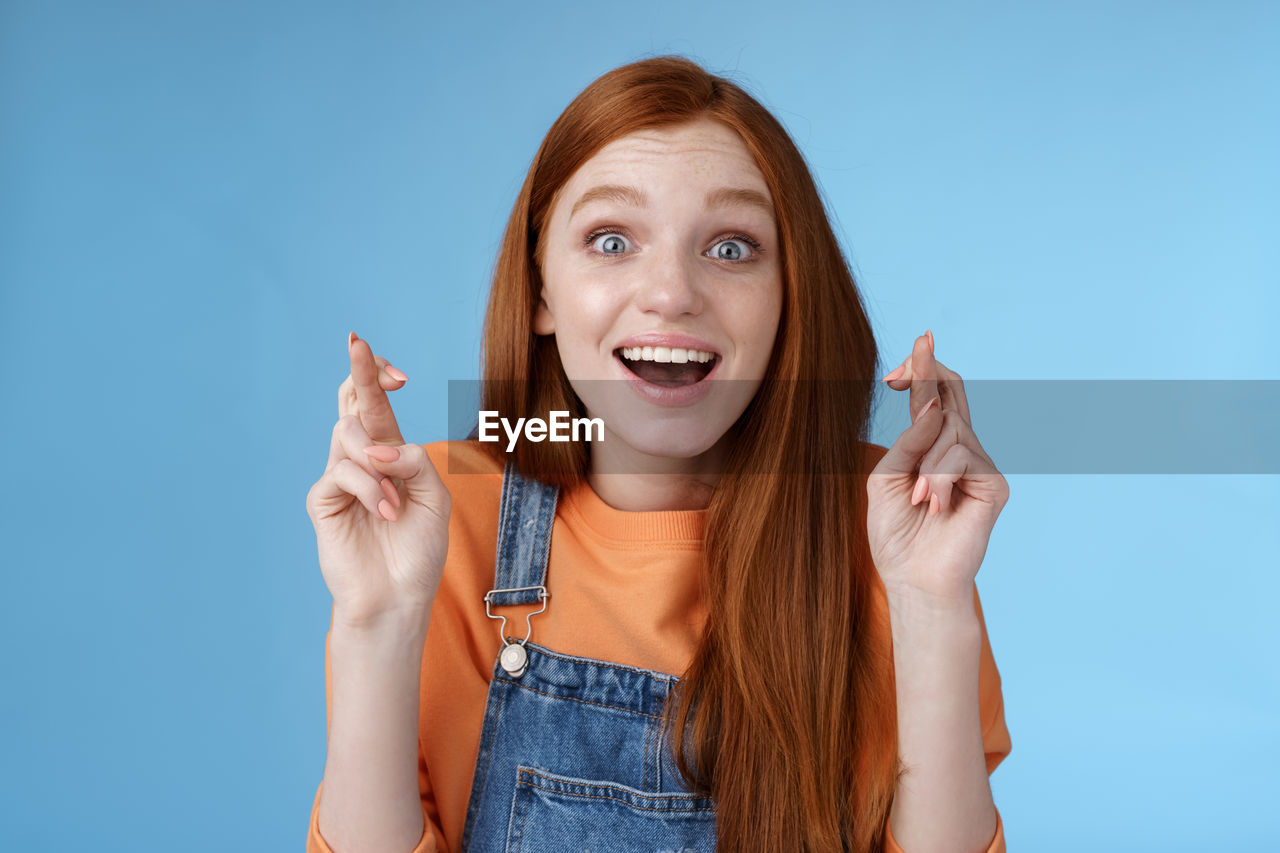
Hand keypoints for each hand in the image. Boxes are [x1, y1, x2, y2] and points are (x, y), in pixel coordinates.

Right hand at [305, 332, 451, 628]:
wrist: (398, 596)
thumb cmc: (419, 550)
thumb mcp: (435, 497)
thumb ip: (415, 462)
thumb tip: (378, 446)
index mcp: (390, 454)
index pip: (375, 404)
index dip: (376, 378)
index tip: (395, 370)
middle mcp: (362, 460)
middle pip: (351, 402)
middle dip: (359, 372)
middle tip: (357, 342)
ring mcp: (340, 478)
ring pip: (349, 435)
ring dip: (380, 463)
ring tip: (396, 504)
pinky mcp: (323, 500)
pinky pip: (344, 472)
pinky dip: (371, 488)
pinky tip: (385, 512)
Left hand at [866, 330, 1008, 605]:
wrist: (913, 577)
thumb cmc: (896, 532)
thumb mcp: (886, 477)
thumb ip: (909, 441)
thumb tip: (935, 403)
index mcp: (930, 447)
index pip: (933, 397)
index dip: (925, 368)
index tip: (919, 340)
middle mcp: (958, 450)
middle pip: (952, 393)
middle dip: (928, 370)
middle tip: (913, 351)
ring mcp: (978, 466)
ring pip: (950, 429)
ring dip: (925, 464)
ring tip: (918, 500)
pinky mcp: (993, 484)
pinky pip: (963, 456)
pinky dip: (940, 479)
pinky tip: (934, 506)